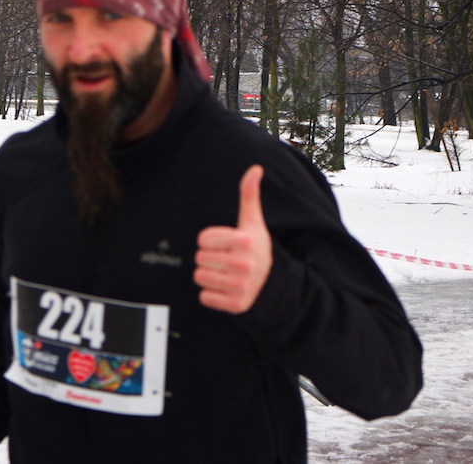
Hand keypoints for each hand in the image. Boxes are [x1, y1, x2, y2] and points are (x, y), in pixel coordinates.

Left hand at [194, 164, 272, 313]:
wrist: (272, 283)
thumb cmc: (256, 248)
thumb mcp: (253, 222)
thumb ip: (249, 195)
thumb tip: (255, 168)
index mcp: (246, 241)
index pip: (203, 239)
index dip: (210, 240)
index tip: (224, 243)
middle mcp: (244, 264)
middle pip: (200, 258)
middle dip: (209, 258)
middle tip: (225, 259)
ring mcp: (240, 286)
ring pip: (200, 277)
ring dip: (208, 276)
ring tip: (224, 273)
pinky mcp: (236, 304)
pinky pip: (205, 297)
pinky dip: (212, 294)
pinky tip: (226, 288)